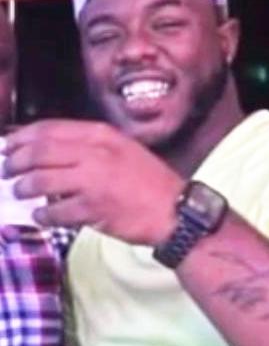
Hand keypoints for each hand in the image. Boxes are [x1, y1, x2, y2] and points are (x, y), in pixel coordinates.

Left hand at [3, 120, 184, 244]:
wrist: (175, 211)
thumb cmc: (151, 182)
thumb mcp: (124, 151)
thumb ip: (92, 147)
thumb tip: (54, 151)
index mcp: (102, 136)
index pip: (51, 129)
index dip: (23, 137)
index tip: (9, 144)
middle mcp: (95, 153)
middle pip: (40, 152)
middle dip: (16, 161)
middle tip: (8, 170)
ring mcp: (93, 180)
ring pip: (41, 180)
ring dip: (24, 187)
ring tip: (20, 192)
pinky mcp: (93, 208)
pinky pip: (55, 211)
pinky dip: (43, 215)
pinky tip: (41, 216)